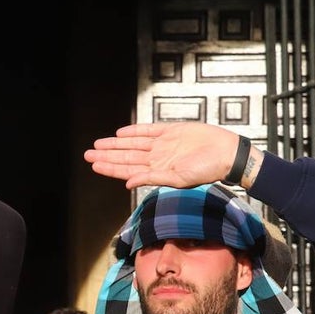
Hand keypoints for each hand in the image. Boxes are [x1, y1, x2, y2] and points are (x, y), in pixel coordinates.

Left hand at [84, 122, 261, 189]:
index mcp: (157, 171)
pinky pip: (148, 130)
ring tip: (98, 144)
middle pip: (126, 156)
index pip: (128, 169)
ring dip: (115, 144)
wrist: (226, 154)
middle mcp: (157, 158)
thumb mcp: (178, 179)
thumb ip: (152, 179)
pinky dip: (134, 131)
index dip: (110, 167)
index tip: (94, 165)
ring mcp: (164, 144)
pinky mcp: (172, 131)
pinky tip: (120, 133)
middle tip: (87, 154)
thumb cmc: (207, 171)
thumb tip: (127, 183)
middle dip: (107, 155)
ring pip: (133, 143)